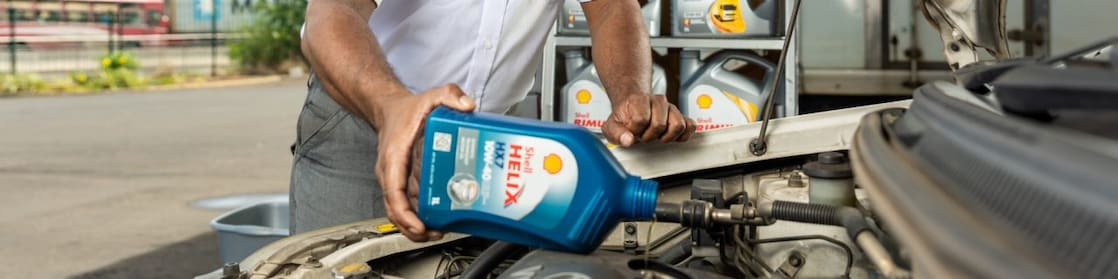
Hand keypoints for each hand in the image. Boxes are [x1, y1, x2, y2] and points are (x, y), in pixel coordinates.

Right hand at [373, 84, 474, 241]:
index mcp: (394, 157)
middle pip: (394, 209)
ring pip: (398, 210)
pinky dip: (416, 216)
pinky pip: (405, 204)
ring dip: (414, 226)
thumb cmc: (406, 110)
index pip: (393, 192)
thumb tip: (467, 105)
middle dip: (412, 227)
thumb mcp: (430, 96)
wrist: (389, 109)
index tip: (419, 225)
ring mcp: (394, 178)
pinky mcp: (401, 181)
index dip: (405, 213)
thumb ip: (449, 94)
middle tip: (434, 234)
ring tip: (437, 232)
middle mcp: (390, 171)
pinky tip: (434, 220)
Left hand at [602, 94, 695, 146]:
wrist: (633, 107)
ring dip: (666, 137)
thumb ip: (617, 134)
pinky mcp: (681, 116)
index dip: (635, 131)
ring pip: (678, 125)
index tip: (632, 131)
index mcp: (639, 100)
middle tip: (643, 135)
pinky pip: (690, 126)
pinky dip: (683, 135)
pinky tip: (671, 137)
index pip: (641, 119)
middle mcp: (658, 100)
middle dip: (649, 136)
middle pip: (659, 125)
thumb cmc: (625, 118)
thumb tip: (628, 140)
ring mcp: (671, 108)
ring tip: (656, 136)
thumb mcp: (612, 126)